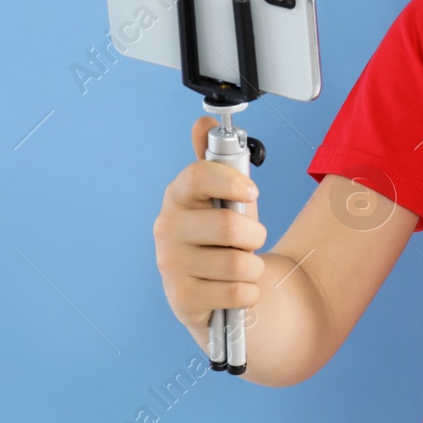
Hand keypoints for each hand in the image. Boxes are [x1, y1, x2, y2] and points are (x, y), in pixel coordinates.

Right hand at [152, 116, 267, 331]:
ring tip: (242, 266)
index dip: (232, 181)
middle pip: (229, 226)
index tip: (252, 192)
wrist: (216, 294)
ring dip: (254, 267)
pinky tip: (236, 289)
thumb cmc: (223, 239)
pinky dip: (250, 292)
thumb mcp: (225, 199)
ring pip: (239, 264)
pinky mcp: (182, 299)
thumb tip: (202, 123)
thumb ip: (219, 161)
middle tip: (251, 241)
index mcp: (177, 196)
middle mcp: (167, 228)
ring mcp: (170, 265)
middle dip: (255, 236)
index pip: (198, 175)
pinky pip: (238, 293)